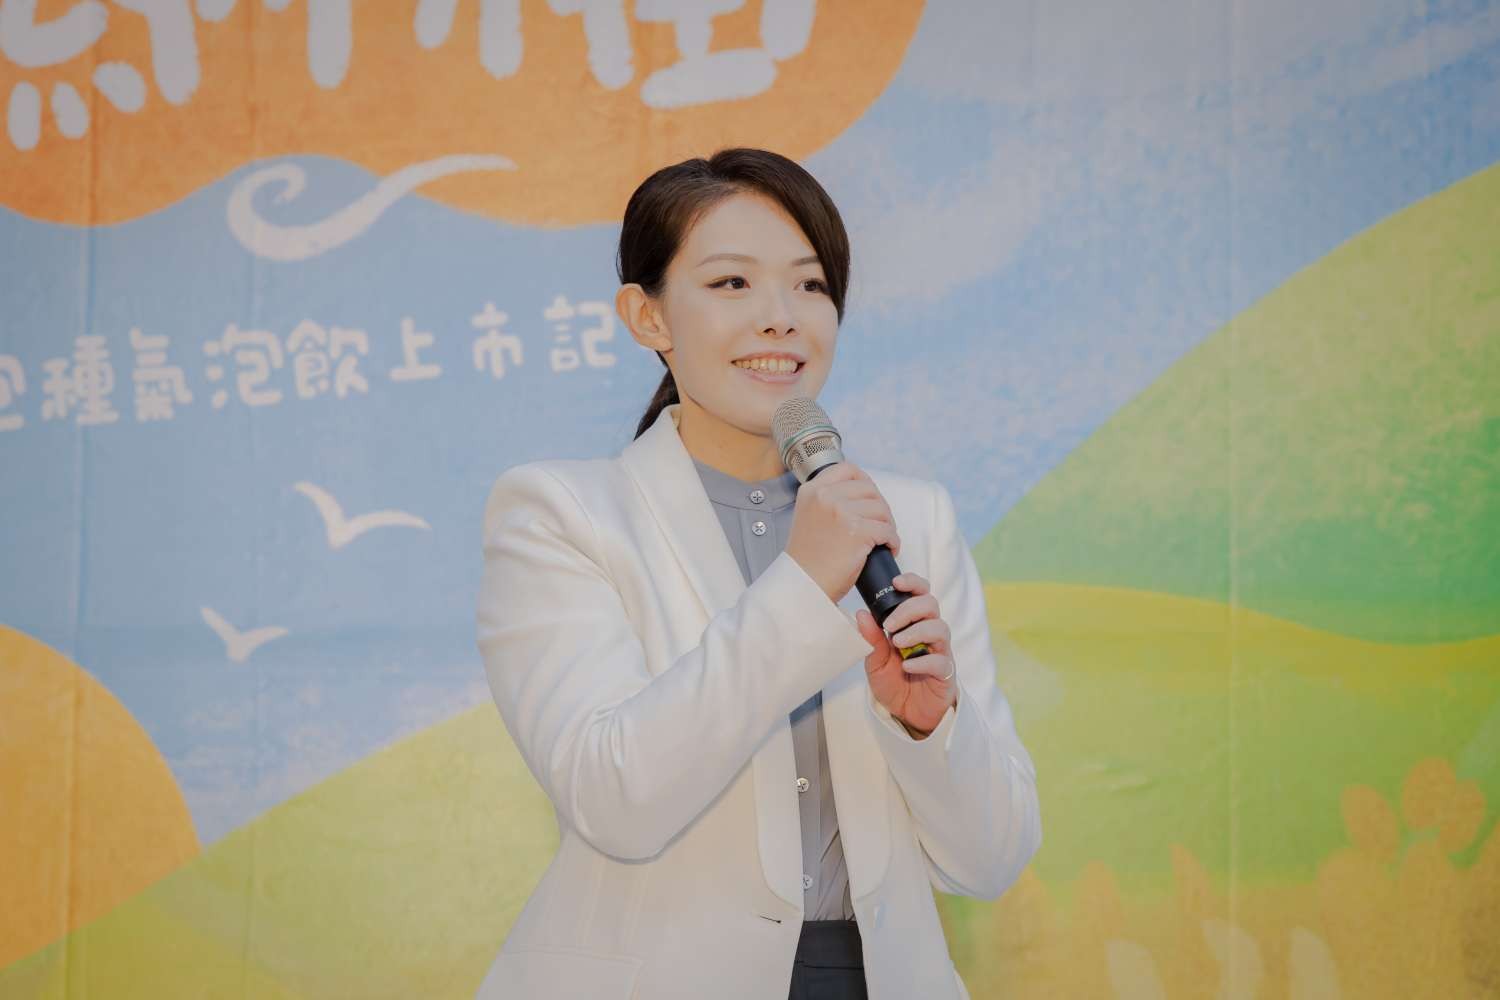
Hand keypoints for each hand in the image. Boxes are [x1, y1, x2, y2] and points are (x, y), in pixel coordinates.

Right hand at [785, 463, 900, 603]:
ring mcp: (841, 512)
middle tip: (881, 525)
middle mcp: (825, 496)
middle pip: (869, 489)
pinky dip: (892, 541)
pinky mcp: (857, 531)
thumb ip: (827, 502)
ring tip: (883, 540)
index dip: (865, 482)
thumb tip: (860, 496)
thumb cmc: (808, 560)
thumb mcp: (808, 518)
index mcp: (812, 491)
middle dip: (880, 508)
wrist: (803, 584)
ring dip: (888, 525)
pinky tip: (887, 549)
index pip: (848, 470)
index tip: (871, 497)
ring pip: (881, 509)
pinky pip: (887, 530)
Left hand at [854, 573, 955, 737]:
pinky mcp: (945, 673)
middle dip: (909, 609)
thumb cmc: (894, 683)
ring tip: (898, 643)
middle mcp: (929, 634)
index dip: (913, 583)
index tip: (896, 582)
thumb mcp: (875, 661)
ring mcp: (940, 652)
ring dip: (917, 631)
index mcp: (914, 625)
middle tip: (889, 625)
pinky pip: (941, 661)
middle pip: (931, 605)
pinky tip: (907, 666)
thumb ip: (871, 639)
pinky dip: (923, 661)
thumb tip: (861, 613)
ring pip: (940, 628)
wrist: (907, 715)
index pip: (920, 594)